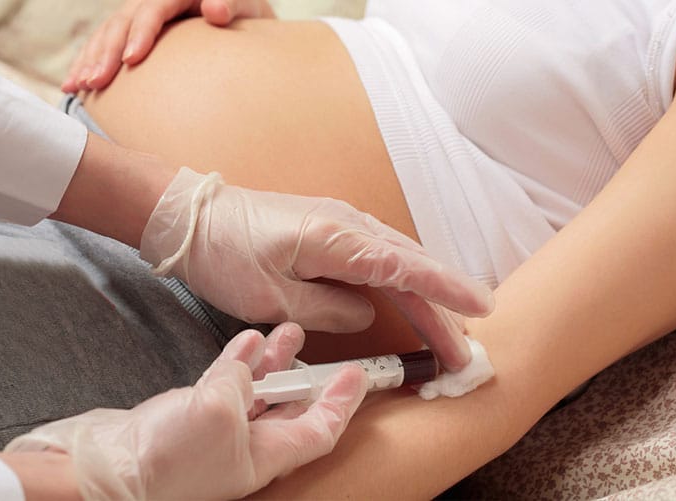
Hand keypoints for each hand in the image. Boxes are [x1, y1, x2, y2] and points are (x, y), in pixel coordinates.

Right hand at [5, 323, 366, 499]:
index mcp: (266, 456)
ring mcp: (220, 429)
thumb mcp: (217, 411)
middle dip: (311, 377)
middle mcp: (248, 445)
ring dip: (276, 362)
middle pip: (293, 409)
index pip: (320, 430)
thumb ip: (240, 381)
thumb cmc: (166, 460)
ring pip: (260, 391)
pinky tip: (247, 340)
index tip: (359, 376)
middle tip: (327, 349)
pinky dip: (239, 361)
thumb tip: (244, 363)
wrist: (106, 471)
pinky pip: (227, 383)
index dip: (344, 403)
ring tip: (289, 331)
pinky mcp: (192, 414)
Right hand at [62, 0, 274, 91]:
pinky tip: (73, 87)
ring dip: (90, 61)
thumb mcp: (247, 7)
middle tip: (95, 82)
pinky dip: (87, 64)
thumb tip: (216, 10)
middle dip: (105, 53)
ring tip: (78, 87)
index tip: (131, 60)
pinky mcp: (133, 33)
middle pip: (123, 23)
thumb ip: (231, 4)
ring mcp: (140, 15)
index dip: (141, 33)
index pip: (154, 9)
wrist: (241, 17)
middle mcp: (154, 1)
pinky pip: (104, 45)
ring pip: (107, 34)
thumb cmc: (246, 14)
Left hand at [141, 167, 494, 369]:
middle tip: (464, 350)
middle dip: (442, 308)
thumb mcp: (271, 297)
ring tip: (448, 332)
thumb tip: (365, 313)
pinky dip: (399, 282)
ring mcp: (340, 224)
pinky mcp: (329, 232)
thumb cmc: (225, 254)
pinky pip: (376, 259)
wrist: (193, 219)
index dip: (446, 290)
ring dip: (424, 297)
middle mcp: (347, 225)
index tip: (482, 308)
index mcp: (336, 239)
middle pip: (409, 268)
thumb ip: (327, 309)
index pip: (405, 267)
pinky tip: (410, 300)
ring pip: (397, 262)